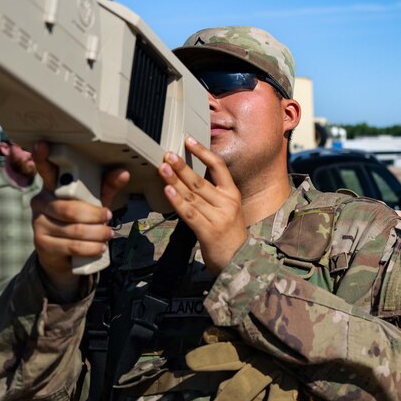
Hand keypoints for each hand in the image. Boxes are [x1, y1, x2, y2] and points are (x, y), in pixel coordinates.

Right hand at [30, 141, 129, 291]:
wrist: (64, 258)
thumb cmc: (79, 223)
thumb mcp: (93, 203)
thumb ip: (106, 187)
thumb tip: (124, 172)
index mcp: (52, 188)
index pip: (46, 170)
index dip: (42, 157)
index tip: (42, 144)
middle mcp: (41, 202)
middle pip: (70, 208)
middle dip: (95, 216)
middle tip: (107, 217)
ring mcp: (38, 224)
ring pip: (74, 229)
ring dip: (97, 233)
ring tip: (106, 234)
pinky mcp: (42, 244)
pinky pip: (72, 245)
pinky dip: (91, 247)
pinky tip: (98, 246)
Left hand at [159, 136, 247, 275]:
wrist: (239, 260)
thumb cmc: (229, 233)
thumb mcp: (228, 209)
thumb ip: (212, 194)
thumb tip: (188, 176)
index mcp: (233, 194)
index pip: (219, 167)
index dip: (203, 152)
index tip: (188, 140)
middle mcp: (227, 203)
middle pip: (200, 180)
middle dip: (182, 166)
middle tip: (167, 154)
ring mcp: (218, 218)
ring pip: (192, 195)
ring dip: (175, 181)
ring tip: (162, 169)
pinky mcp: (208, 232)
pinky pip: (189, 213)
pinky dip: (177, 201)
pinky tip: (168, 191)